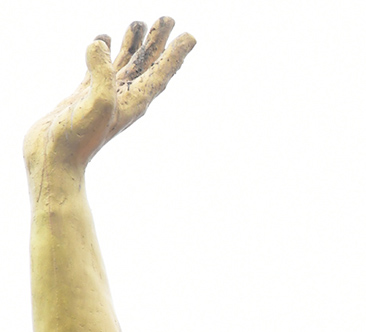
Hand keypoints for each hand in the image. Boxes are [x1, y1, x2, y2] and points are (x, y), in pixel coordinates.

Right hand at [25, 18, 194, 182]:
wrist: (54, 157)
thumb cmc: (78, 138)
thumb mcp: (96, 103)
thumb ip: (102, 73)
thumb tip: (100, 43)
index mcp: (136, 100)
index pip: (162, 72)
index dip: (177, 53)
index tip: (190, 36)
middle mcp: (126, 97)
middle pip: (148, 64)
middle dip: (159, 41)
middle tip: (167, 18)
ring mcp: (106, 95)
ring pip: (126, 64)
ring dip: (135, 44)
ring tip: (140, 22)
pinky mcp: (86, 94)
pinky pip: (101, 67)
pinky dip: (105, 51)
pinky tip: (104, 39)